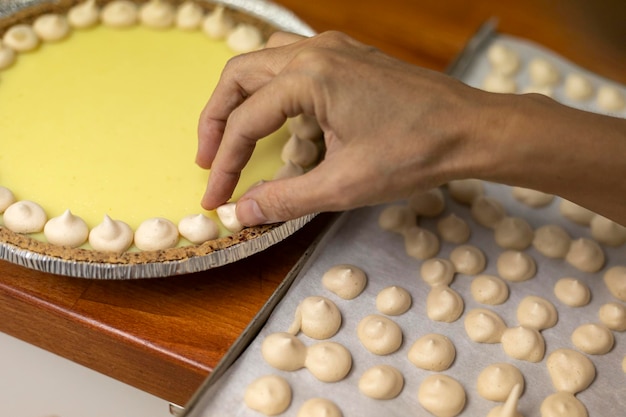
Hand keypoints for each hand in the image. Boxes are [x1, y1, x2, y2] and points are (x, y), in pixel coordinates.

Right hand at [197, 31, 482, 224]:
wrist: (471, 129)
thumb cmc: (415, 153)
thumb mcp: (344, 185)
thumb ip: (285, 198)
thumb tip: (242, 211)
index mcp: (309, 77)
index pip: (246, 121)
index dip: (224, 163)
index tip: (215, 196)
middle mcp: (315, 51)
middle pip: (240, 76)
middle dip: (217, 120)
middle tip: (209, 160)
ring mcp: (333, 48)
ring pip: (263, 62)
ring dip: (242, 99)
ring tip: (234, 137)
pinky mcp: (349, 57)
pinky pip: (292, 62)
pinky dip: (273, 90)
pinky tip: (280, 119)